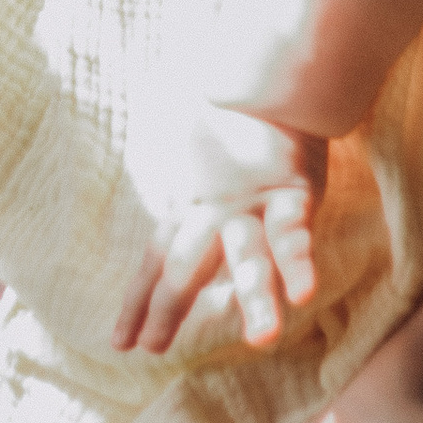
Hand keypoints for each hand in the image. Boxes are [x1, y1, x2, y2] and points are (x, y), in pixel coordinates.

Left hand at [115, 126, 327, 354]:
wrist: (268, 73)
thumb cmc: (232, 110)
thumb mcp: (198, 150)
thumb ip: (184, 180)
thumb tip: (159, 173)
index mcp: (191, 203)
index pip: (156, 258)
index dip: (138, 300)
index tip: (120, 342)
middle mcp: (215, 211)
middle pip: (186, 267)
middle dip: (167, 309)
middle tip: (150, 348)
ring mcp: (253, 204)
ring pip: (250, 259)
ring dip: (255, 300)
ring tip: (262, 340)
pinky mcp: (292, 192)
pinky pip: (295, 232)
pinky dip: (299, 262)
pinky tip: (302, 295)